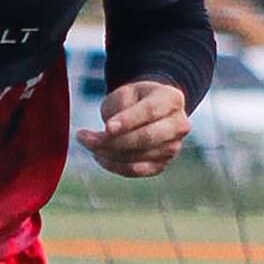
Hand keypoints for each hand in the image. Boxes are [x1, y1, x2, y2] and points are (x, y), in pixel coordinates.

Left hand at [76, 80, 190, 177]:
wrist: (149, 110)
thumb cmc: (134, 99)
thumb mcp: (126, 92)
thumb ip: (120, 107)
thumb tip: (110, 133)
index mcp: (172, 99)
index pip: (150, 111)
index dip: (128, 120)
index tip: (106, 127)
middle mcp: (178, 125)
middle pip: (147, 137)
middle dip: (113, 141)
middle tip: (84, 138)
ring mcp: (172, 148)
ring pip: (138, 157)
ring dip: (108, 153)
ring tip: (88, 143)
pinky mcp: (161, 165)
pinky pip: (136, 170)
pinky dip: (114, 166)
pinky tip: (99, 155)